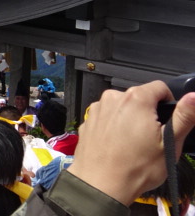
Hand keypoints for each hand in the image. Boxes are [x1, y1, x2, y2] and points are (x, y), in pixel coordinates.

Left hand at [68, 80, 194, 205]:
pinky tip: (118, 146)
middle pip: (139, 98)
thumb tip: (194, 97)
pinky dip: (114, 127)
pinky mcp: (88, 121)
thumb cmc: (135, 167)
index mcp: (135, 99)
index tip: (169, 119)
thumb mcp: (169, 143)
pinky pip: (107, 118)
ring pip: (122, 108)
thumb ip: (183, 117)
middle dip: (148, 113)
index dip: (168, 102)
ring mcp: (97, 109)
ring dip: (129, 120)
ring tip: (133, 144)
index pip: (159, 87)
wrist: (101, 185)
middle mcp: (113, 98)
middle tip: (152, 138)